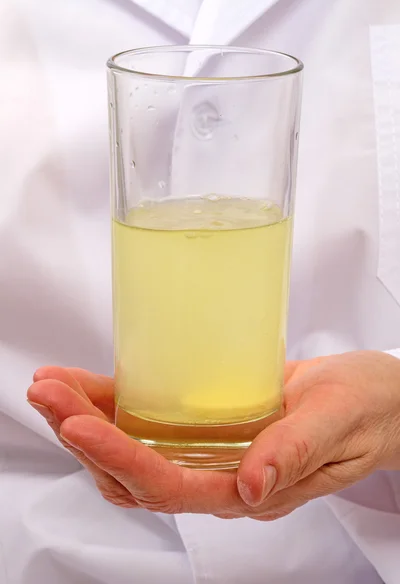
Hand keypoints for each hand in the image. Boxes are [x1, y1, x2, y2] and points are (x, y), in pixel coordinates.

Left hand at [27, 351, 399, 519]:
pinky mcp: (206, 423)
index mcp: (252, 490)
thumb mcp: (338, 421)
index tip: (79, 425)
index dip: (121, 460)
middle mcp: (221, 476)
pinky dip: (113, 403)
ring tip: (50, 386)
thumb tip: (250, 487)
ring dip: (86, 421)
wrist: (370, 399)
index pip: (172, 487)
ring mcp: (210, 452)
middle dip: (84, 436)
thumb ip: (297, 452)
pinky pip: (151, 422)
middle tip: (46, 393)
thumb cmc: (363, 409)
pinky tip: (87, 384)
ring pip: (133, 451)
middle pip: (136, 473)